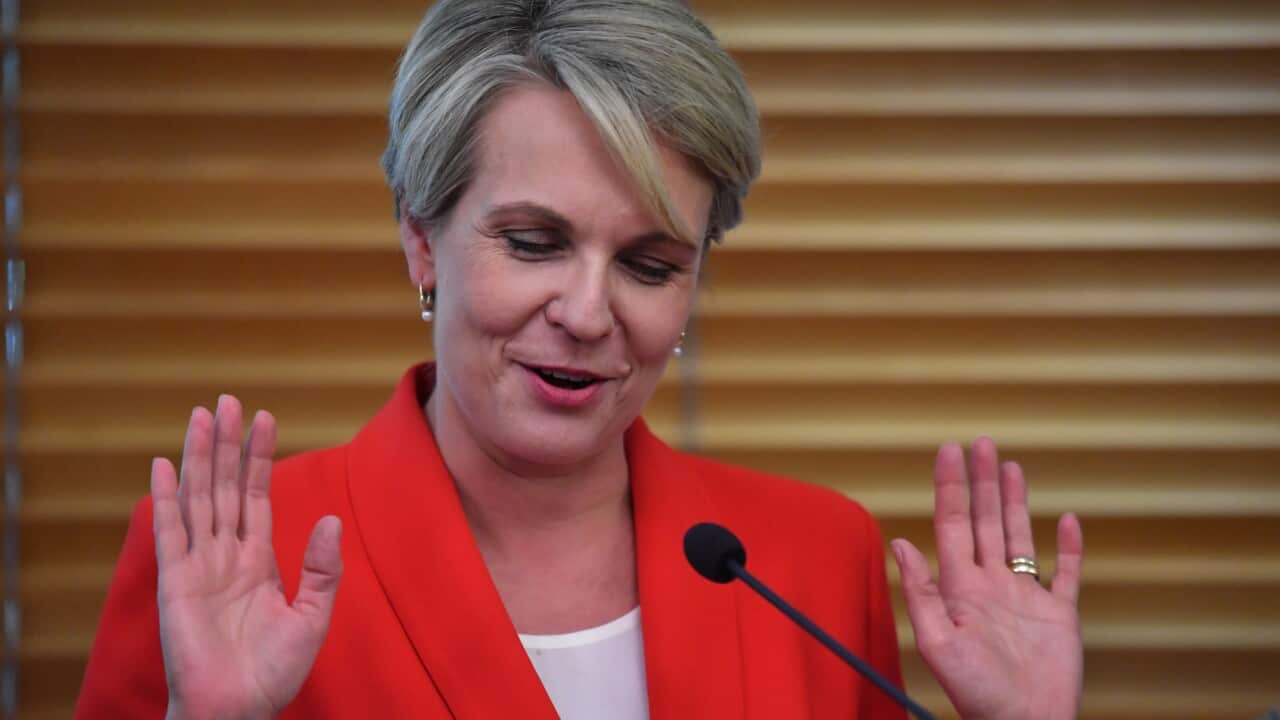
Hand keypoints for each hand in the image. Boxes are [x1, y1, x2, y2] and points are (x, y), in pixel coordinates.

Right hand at [151, 395, 342, 719]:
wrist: (238, 710)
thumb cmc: (274, 672)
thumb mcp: (313, 616)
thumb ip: (323, 569)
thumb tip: (330, 519)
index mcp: (257, 560)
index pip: (256, 495)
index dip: (259, 458)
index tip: (265, 418)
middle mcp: (225, 555)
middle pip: (225, 486)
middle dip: (227, 444)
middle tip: (227, 399)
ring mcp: (198, 566)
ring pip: (199, 498)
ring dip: (199, 457)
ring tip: (201, 416)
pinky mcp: (176, 582)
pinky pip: (170, 533)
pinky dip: (166, 498)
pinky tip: (165, 464)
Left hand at [891, 437, 1083, 719]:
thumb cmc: (977, 693)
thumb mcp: (939, 642)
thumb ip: (920, 591)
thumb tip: (900, 542)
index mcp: (962, 587)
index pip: (953, 523)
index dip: (950, 486)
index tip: (948, 450)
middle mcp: (993, 584)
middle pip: (986, 521)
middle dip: (982, 482)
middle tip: (980, 443)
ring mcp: (1027, 597)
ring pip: (1021, 537)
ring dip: (1016, 502)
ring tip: (1010, 466)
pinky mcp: (1059, 615)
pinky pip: (1067, 573)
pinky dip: (1070, 547)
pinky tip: (1069, 519)